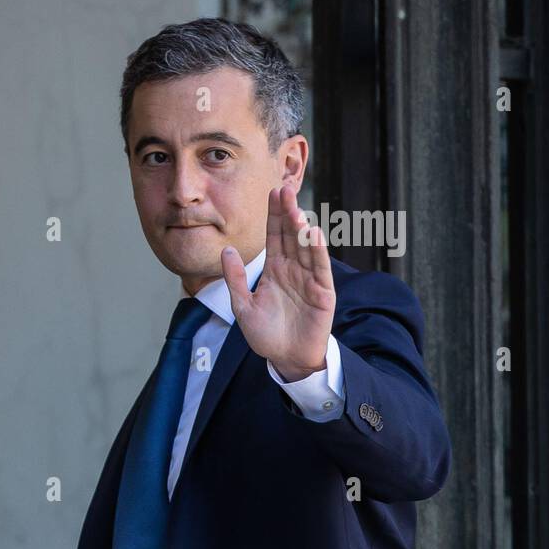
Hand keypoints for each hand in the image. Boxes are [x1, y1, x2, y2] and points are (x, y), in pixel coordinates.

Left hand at [222, 183, 334, 381]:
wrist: (286, 359)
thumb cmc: (266, 334)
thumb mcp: (242, 306)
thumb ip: (235, 279)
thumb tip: (226, 250)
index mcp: (275, 270)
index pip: (275, 236)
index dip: (274, 215)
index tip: (272, 192)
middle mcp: (293, 270)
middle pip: (291, 236)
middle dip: (287, 213)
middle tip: (284, 189)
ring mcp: (309, 279)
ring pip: (305, 248)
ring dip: (301, 229)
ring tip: (295, 209)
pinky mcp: (322, 293)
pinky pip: (319, 269)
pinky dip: (317, 252)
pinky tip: (313, 234)